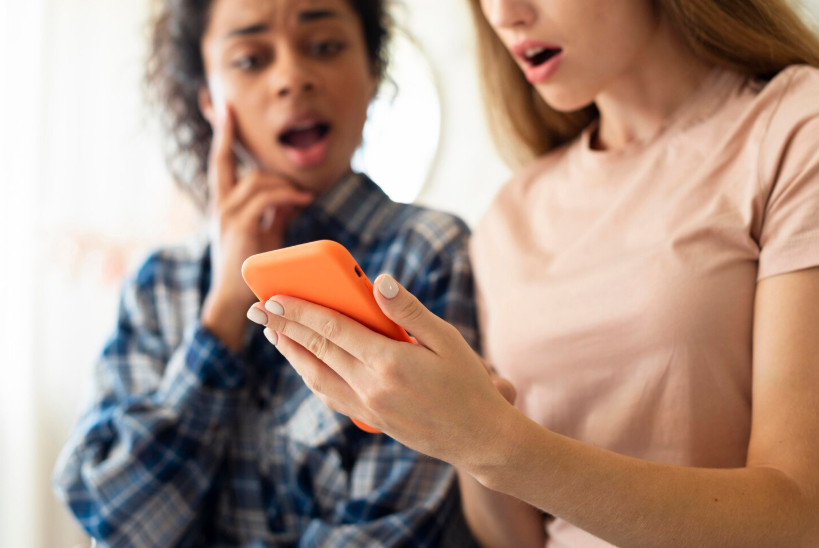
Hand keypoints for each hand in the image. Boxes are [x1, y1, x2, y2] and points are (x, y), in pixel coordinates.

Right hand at [200, 105, 313, 350]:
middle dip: (225, 132)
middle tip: (229, 107)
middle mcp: (219, 204)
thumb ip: (274, 210)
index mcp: (223, 202)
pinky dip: (286, 195)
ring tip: (302, 194)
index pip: (221, 162)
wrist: (234, 297)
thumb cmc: (249, 265)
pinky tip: (302, 199)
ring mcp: (226, 214)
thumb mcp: (264, 230)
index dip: (221, 135)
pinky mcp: (239, 226)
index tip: (220, 108)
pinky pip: (264, 198)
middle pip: (222, 159)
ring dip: (283, 182)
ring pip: (255, 180)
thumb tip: (292, 193)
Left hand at [249, 274, 518, 471]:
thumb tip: (379, 281)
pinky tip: (306, 367)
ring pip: (317, 377)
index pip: (332, 329)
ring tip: (275, 335)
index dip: (300, 311)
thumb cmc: (468, 384)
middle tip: (258, 310)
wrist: (480, 439)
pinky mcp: (372, 420)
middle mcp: (371, 386)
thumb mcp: (446, 339)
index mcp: (389, 361)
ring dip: (292, 354)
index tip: (274, 297)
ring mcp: (369, 407)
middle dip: (284, 327)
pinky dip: (311, 378)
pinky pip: (331, 396)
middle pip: (316, 351)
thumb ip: (409, 310)